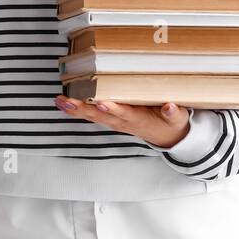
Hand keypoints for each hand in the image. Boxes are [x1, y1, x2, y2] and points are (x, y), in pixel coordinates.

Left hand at [54, 95, 190, 149]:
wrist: (167, 136)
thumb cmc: (171, 123)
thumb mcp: (178, 118)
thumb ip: (174, 113)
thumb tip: (171, 106)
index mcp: (140, 120)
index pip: (125, 114)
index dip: (114, 109)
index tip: (102, 103)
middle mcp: (124, 121)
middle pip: (101, 116)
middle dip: (84, 109)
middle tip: (68, 102)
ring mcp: (116, 121)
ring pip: (93, 116)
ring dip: (75, 110)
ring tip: (60, 101)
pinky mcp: (111, 119)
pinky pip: (91, 115)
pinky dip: (77, 110)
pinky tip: (63, 103)